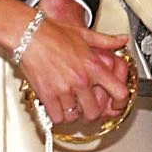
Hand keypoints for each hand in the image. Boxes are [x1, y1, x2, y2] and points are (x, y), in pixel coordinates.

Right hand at [15, 0, 129, 123]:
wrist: (29, 34)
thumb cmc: (54, 33)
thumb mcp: (86, 35)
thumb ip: (107, 41)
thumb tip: (122, 40)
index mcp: (94, 66)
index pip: (119, 92)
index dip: (121, 102)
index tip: (117, 104)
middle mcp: (81, 80)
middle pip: (94, 112)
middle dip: (91, 112)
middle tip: (86, 106)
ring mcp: (64, 89)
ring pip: (74, 117)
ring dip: (72, 113)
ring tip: (70, 104)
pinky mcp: (47, 95)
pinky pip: (57, 117)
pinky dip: (57, 116)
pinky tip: (57, 106)